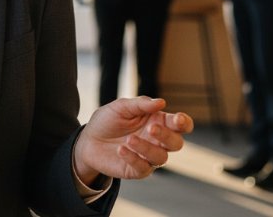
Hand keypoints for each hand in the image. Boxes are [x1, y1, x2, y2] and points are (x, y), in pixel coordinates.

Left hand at [73, 97, 193, 183]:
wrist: (88, 140)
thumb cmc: (107, 121)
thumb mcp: (120, 107)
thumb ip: (140, 104)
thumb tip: (161, 102)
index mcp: (158, 122)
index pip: (181, 125)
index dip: (184, 123)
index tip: (178, 119)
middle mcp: (157, 140)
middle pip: (176, 143)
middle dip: (167, 136)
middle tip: (151, 128)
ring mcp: (148, 156)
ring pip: (161, 157)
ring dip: (147, 148)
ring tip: (129, 139)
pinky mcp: (137, 170)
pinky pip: (143, 168)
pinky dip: (134, 158)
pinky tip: (121, 150)